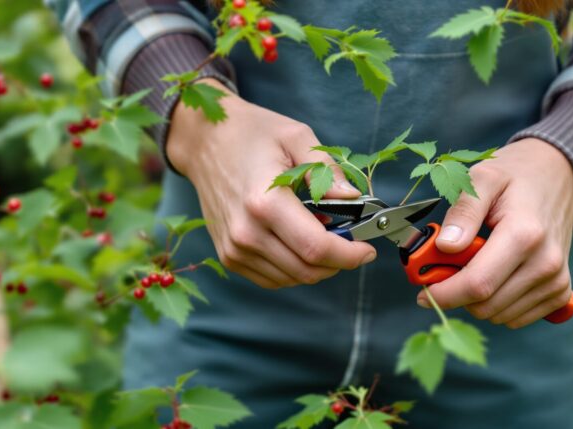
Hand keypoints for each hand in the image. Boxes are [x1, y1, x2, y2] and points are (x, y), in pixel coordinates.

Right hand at [167, 79, 375, 288]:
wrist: (204, 141)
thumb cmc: (252, 134)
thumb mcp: (296, 137)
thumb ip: (328, 171)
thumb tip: (355, 200)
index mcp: (264, 203)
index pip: (316, 248)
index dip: (349, 255)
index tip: (368, 250)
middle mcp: (245, 233)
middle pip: (307, 270)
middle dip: (339, 262)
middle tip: (352, 242)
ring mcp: (234, 248)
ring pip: (292, 279)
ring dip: (318, 266)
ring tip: (325, 237)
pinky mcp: (229, 256)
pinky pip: (273, 279)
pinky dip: (295, 269)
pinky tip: (301, 244)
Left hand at [418, 139, 572, 327]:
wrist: (557, 179)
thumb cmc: (514, 178)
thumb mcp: (483, 178)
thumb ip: (463, 211)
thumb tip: (445, 246)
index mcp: (524, 234)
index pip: (477, 284)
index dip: (444, 294)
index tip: (422, 293)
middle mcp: (545, 263)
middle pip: (485, 306)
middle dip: (457, 296)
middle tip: (445, 273)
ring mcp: (556, 280)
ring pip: (499, 316)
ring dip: (477, 301)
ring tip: (475, 267)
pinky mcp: (560, 292)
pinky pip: (516, 318)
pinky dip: (498, 305)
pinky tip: (495, 277)